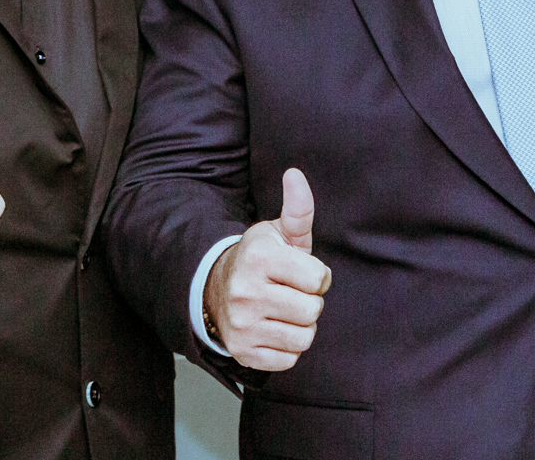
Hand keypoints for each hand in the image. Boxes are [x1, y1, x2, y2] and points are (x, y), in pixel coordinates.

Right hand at [205, 168, 331, 370]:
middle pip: (313, 310)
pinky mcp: (243, 352)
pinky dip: (288, 348)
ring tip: (284, 311)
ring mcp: (242, 326)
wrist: (216, 290)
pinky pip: (289, 360)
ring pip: (303, 338)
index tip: (301, 272)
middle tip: (292, 293)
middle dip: (310, 302)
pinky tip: (274, 329)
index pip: (318, 279)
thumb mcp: (279, 233)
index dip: (317, 276)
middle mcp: (246, 293)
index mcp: (259, 258)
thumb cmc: (260, 261)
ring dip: (301, 326)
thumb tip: (294, 175)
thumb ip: (298, 209)